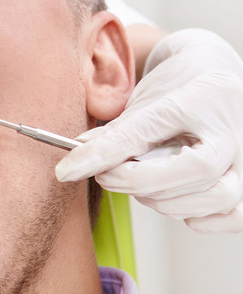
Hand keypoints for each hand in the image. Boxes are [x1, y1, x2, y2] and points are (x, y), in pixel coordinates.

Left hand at [56, 29, 242, 232]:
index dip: (105, 159)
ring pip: (207, 201)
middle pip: (184, 178)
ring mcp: (242, 161)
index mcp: (202, 101)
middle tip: (108, 171)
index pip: (148, 137)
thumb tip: (74, 163)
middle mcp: (230, 135)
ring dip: (163, 201)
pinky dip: (201, 217)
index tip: (68, 169)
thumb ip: (115, 134)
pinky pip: (231, 215)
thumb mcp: (144, 101)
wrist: (211, 76)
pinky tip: (178, 202)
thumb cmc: (177, 88)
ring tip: (142, 181)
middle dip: (134, 182)